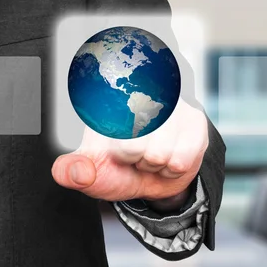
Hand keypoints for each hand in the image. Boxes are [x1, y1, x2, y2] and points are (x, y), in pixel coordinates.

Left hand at [51, 99, 207, 206]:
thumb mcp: (91, 169)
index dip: (111, 143)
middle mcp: (143, 90)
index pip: (103, 111)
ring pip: (157, 153)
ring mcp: (171, 103)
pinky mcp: (194, 121)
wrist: (157, 176)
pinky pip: (179, 159)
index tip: (116, 143)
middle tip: (135, 152)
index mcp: (109, 96)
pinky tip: (168, 157)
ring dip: (153, 164)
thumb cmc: (120, 166)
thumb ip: (72, 171)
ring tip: (151, 154)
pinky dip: (172, 168)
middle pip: (131, 144)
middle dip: (132, 158)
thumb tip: (73, 171)